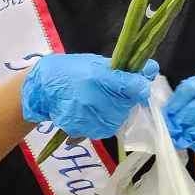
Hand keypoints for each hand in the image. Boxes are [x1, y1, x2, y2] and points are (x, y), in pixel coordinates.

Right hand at [20, 54, 157, 140]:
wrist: (42, 89)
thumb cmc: (71, 71)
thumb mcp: (97, 63)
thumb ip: (124, 70)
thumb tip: (151, 70)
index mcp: (100, 78)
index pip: (135, 87)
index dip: (140, 86)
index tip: (138, 85)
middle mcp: (96, 99)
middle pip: (128, 105)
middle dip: (124, 99)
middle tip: (110, 91)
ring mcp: (89, 117)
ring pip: (118, 119)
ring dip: (114, 111)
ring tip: (98, 100)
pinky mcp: (83, 130)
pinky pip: (104, 128)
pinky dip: (102, 120)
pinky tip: (91, 111)